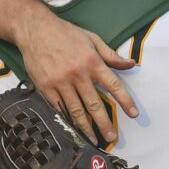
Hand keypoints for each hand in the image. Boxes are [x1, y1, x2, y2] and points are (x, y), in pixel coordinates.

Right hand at [13, 9, 138, 143]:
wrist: (35, 29)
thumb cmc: (66, 33)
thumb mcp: (92, 39)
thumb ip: (111, 55)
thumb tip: (131, 64)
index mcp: (92, 62)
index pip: (114, 85)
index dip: (125, 101)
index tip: (133, 114)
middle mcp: (78, 74)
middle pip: (95, 104)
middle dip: (104, 123)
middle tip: (112, 138)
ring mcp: (61, 82)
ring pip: (76, 110)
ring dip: (86, 127)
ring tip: (94, 139)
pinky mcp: (46, 87)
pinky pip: (59, 107)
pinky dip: (67, 120)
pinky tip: (73, 129)